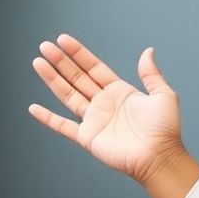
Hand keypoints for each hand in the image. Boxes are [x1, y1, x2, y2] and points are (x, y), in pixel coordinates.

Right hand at [29, 34, 184, 183]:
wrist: (159, 157)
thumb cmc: (165, 129)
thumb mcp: (163, 95)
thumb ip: (151, 74)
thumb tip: (147, 51)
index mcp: (119, 91)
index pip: (93, 67)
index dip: (78, 54)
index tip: (63, 40)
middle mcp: (103, 103)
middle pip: (76, 78)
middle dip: (60, 62)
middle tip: (45, 47)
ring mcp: (94, 120)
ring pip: (67, 95)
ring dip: (52, 79)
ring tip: (38, 63)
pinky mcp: (87, 137)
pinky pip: (63, 126)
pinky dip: (47, 118)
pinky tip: (33, 108)